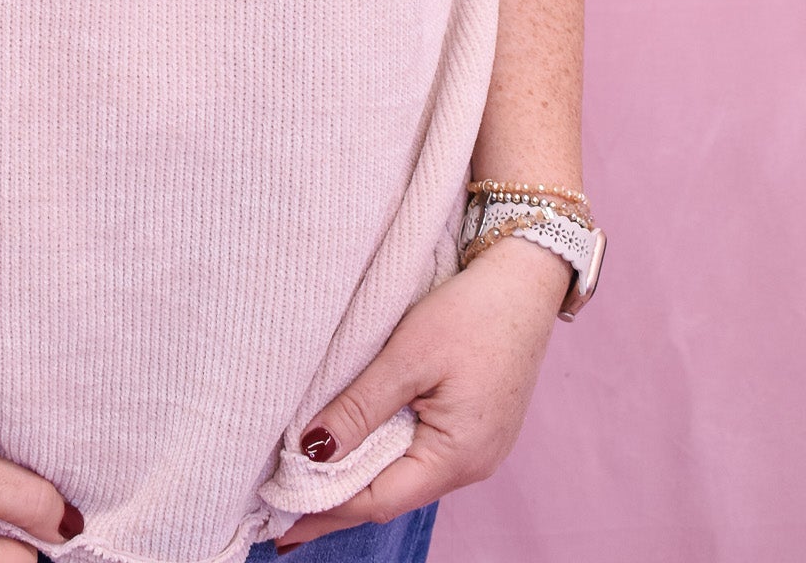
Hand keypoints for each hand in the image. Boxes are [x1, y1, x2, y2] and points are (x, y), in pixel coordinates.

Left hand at [275, 234, 569, 550]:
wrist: (525, 282)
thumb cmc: (471, 315)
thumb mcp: (407, 357)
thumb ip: (360, 408)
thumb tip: (313, 452)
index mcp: (457, 457)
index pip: (377, 500)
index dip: (325, 510)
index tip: (280, 523)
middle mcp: (471, 466)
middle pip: (391, 496)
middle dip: (337, 505)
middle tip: (282, 519)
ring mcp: (477, 449)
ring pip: (405, 476)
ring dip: (359, 480)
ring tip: (307, 486)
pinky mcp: (475, 427)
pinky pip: (422, 455)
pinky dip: (384, 457)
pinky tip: (356, 452)